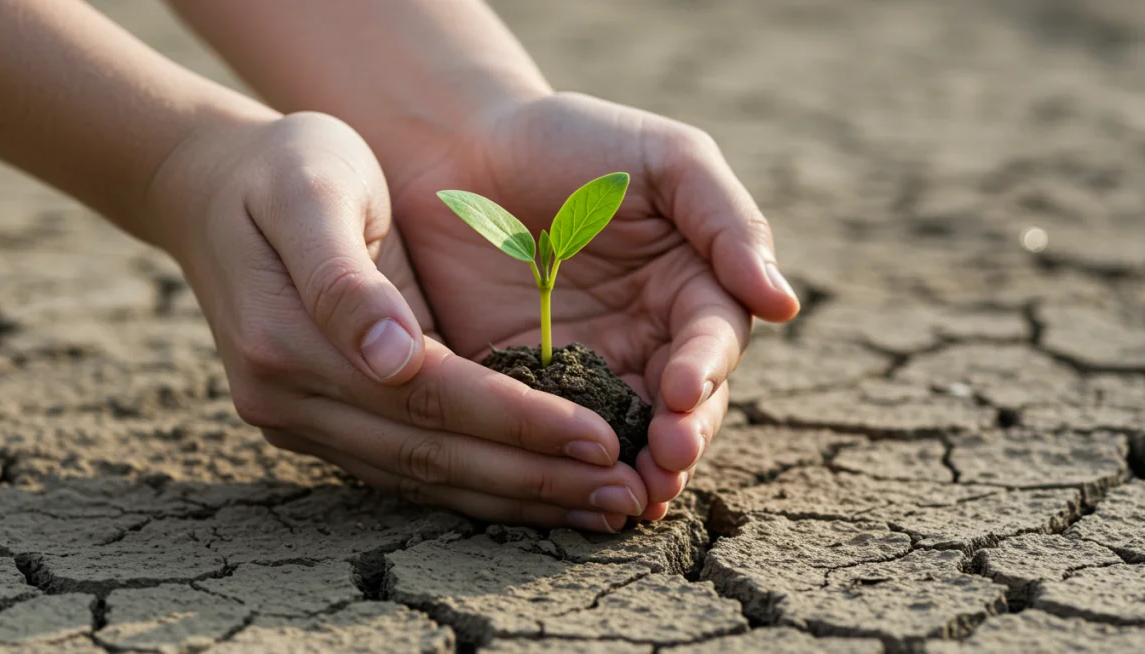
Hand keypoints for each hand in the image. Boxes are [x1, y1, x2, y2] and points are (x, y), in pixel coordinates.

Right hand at [146, 112, 649, 531]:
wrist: (212, 190)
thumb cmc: (282, 169)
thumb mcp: (310, 190)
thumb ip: (345, 278)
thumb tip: (391, 359)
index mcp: (288, 341)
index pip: (428, 398)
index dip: (518, 422)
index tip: (599, 439)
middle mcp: (289, 401)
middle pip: (432, 457)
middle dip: (534, 478)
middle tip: (624, 497)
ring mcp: (300, 422)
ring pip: (424, 479)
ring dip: (516, 497)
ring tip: (600, 508)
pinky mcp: (321, 425)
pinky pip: (410, 470)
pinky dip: (481, 484)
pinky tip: (541, 490)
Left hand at [390, 93, 800, 517]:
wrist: (463, 145)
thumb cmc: (575, 142)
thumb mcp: (665, 161)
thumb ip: (726, 222)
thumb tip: (784, 304)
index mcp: (691, 286)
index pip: (713, 340)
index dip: (705, 370)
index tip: (684, 392)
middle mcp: (648, 336)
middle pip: (681, 406)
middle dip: (680, 438)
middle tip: (666, 464)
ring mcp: (587, 364)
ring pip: (626, 432)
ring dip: (635, 468)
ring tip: (632, 496)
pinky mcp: (524, 383)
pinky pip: (551, 430)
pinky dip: (566, 464)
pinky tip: (570, 488)